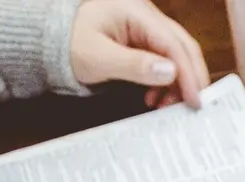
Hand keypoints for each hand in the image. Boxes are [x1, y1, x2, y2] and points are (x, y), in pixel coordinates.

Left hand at [70, 0, 210, 108]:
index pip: (173, 44)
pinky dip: (165, 80)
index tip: (194, 100)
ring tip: (163, 105)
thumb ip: (134, 65)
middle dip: (189, 78)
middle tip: (191, 106)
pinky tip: (154, 96)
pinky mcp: (142, 39)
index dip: (187, 73)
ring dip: (177, 82)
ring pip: (176, 54)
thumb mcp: (98, 58)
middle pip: (182, 46)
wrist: (50, 39)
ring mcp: (145, 26)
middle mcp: (146, 15)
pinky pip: (163, 59)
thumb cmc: (68, 43)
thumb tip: (170, 71)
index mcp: (136, 12)